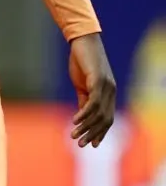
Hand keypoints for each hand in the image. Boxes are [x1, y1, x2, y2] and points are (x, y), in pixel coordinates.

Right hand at [68, 33, 115, 147]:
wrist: (82, 40)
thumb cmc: (81, 60)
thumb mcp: (81, 84)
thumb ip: (84, 99)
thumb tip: (82, 116)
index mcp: (108, 93)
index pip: (107, 118)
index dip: (100, 133)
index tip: (91, 144)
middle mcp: (111, 91)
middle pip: (105, 120)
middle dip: (92, 134)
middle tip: (80, 145)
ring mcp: (107, 86)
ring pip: (99, 113)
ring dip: (86, 127)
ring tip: (74, 135)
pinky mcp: (98, 80)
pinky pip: (93, 102)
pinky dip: (84, 114)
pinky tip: (75, 121)